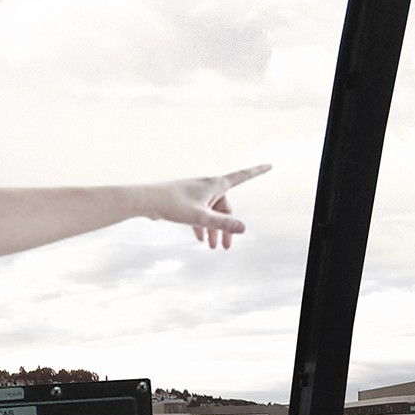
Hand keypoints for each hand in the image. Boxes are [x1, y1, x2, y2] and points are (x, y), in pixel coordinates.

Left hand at [152, 165, 270, 249]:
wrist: (145, 200)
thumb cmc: (172, 204)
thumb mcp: (200, 217)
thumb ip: (222, 224)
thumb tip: (243, 229)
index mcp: (215, 185)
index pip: (242, 177)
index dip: (257, 172)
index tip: (269, 165)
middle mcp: (207, 186)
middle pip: (225, 207)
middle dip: (225, 227)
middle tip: (224, 248)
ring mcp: (197, 193)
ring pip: (212, 212)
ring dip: (214, 229)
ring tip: (212, 247)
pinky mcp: (186, 200)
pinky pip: (201, 213)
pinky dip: (202, 225)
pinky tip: (200, 239)